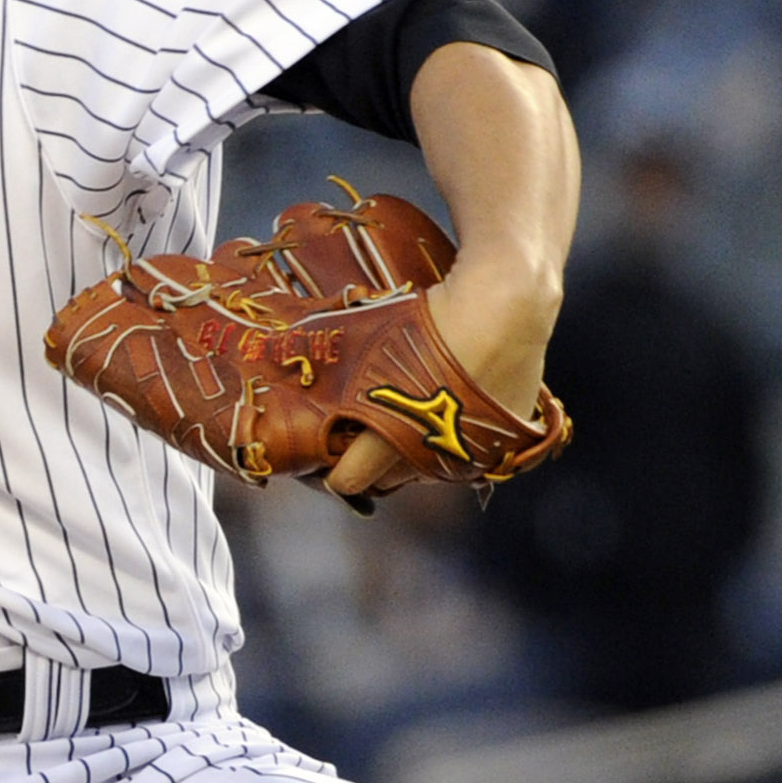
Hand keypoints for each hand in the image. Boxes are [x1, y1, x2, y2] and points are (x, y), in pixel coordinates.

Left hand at [325, 252, 559, 503]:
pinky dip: (453, 442)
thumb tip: (276, 355)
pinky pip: (467, 457)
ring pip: (430, 471)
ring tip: (407, 415)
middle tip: (363, 432)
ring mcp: (473, 454)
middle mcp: (433, 456)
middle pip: (389, 480)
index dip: (333, 470)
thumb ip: (330, 359)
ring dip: (414, 454)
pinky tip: (446, 411)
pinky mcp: (504, 445)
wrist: (506, 302)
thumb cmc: (429, 316)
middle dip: (371, 463)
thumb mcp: (367, 331)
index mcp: (393, 435)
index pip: (349, 480)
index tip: (328, 453)